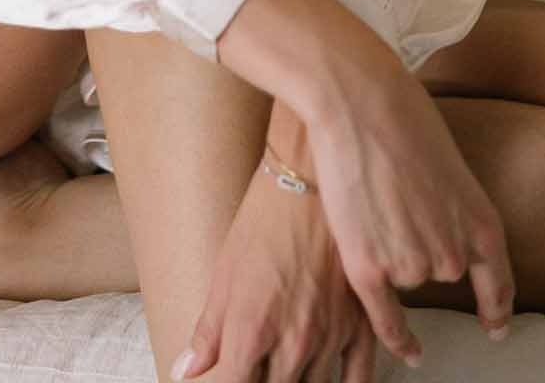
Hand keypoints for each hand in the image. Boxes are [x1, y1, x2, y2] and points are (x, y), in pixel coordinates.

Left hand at [174, 162, 376, 382]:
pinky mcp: (361, 325)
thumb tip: (183, 371)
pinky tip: (331, 382)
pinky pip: (359, 379)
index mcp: (251, 331)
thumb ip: (207, 332)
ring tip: (286, 368)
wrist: (308, 182)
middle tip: (256, 365)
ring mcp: (330, 337)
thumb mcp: (224, 274)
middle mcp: (293, 343)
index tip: (230, 376)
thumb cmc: (261, 224)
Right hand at [303, 61, 515, 363]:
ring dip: (387, 247)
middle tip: (394, 199)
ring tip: (370, 194)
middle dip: (417, 243)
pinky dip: (397, 336)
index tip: (496, 326)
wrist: (361, 102)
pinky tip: (410, 351)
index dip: (497, 309)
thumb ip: (451, 209)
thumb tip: (438, 225)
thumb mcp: (450, 166)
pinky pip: (385, 317)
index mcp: (483, 227)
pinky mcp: (368, 268)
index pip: (498, 285)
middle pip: (438, 272)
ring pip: (402, 275)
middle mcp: (454, 257)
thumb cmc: (403, 115)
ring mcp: (411, 266)